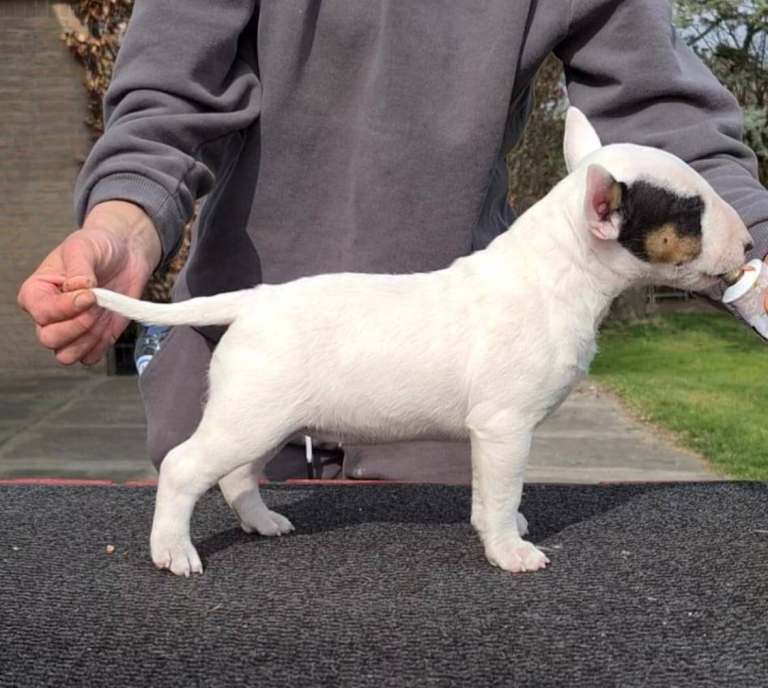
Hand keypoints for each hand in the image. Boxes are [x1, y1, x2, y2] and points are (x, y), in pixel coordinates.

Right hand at [17, 201, 161, 365]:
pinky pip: (90, 357)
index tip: (90, 294)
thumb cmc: (98, 247)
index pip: (41, 313)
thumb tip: (79, 288)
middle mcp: (49, 315)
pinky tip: (108, 324)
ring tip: (102, 313)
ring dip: (88, 338)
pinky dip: (100, 346)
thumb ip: (78, 269)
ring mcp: (72, 330)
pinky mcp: (94, 339)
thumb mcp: (84, 247)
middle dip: (78, 325)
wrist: (126, 254)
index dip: (66, 308)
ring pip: (66, 355)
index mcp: (37, 292)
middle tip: (97, 305)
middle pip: (50, 339)